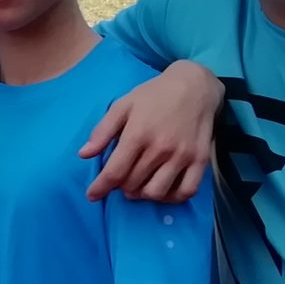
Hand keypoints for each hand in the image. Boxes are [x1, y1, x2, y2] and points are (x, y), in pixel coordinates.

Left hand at [80, 60, 222, 201]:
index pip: (114, 172)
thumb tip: (84, 154)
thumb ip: (102, 131)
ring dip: (143, 194)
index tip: (92, 195)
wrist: (195, 85)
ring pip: (157, 192)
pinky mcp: (201, 160)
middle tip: (121, 180)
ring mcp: (182, 156)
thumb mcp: (123, 105)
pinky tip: (163, 190)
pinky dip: (171, 198)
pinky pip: (186, 191)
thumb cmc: (154, 95)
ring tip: (138, 185)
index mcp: (138, 134)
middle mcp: (160, 148)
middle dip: (121, 187)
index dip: (100, 188)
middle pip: (133, 184)